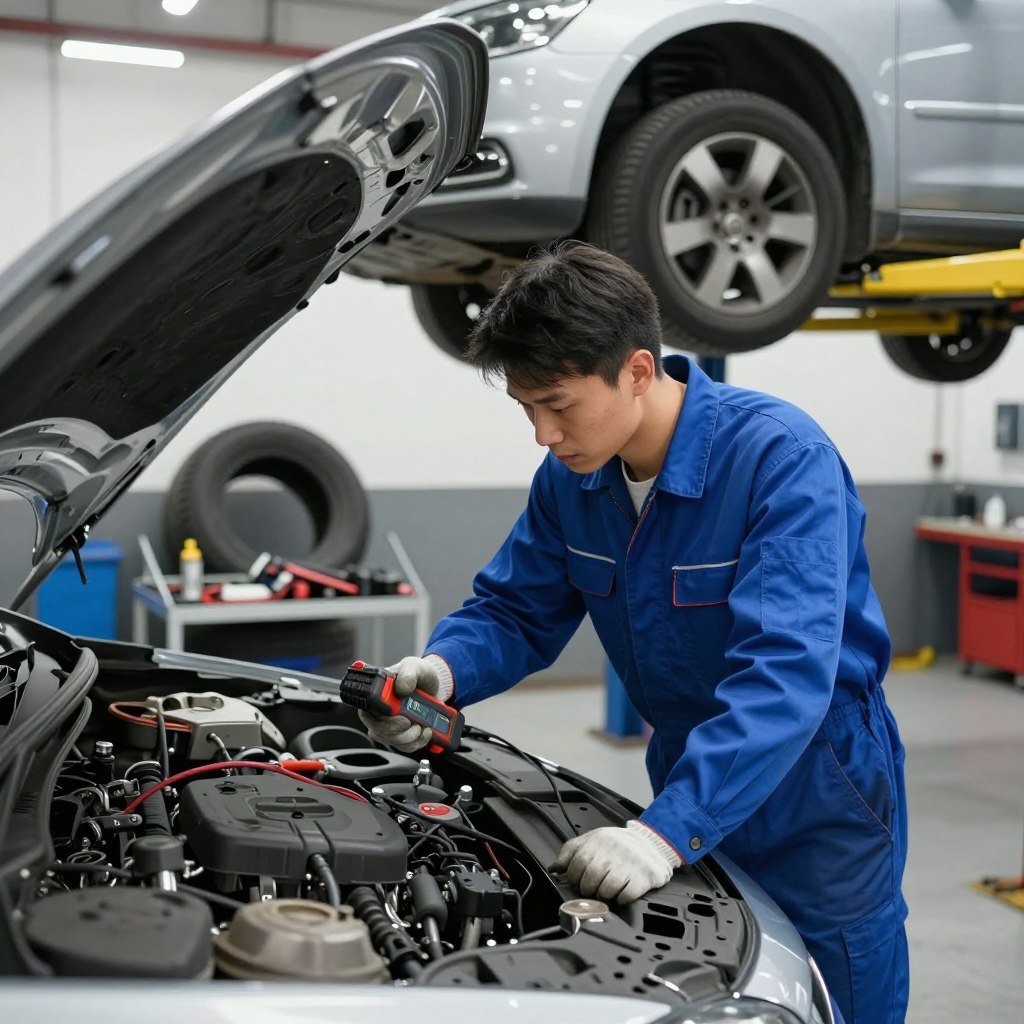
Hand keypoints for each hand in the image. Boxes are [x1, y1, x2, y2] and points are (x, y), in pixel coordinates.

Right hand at [356, 655, 452, 752]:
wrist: (433, 684)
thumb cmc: (419, 674)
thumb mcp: (415, 667)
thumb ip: (408, 674)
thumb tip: (402, 688)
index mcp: (376, 694)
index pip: (367, 713)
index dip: (381, 722)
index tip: (402, 719)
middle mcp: (379, 711)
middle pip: (378, 731)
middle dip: (399, 732)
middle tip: (414, 724)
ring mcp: (389, 724)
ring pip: (392, 741)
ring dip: (410, 738)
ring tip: (423, 726)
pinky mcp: (401, 733)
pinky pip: (404, 746)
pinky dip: (417, 742)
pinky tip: (426, 732)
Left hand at [550, 820, 681, 903]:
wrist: (651, 843)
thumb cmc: (618, 844)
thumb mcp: (593, 839)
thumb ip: (571, 851)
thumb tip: (554, 868)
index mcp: (599, 840)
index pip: (576, 864)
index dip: (574, 878)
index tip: (578, 881)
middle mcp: (613, 850)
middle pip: (590, 879)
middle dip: (588, 888)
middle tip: (593, 887)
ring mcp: (629, 863)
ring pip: (607, 889)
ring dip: (604, 894)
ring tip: (608, 889)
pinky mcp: (644, 877)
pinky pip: (626, 896)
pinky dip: (621, 898)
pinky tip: (622, 892)